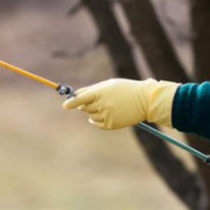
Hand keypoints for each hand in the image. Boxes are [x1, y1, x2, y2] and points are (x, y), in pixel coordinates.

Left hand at [62, 78, 178, 129]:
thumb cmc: (125, 89)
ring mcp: (107, 115)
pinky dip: (96, 121)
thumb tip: (76, 96)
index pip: (81, 98)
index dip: (71, 102)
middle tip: (95, 101)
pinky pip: (97, 124)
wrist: (145, 100)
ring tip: (106, 106)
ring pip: (90, 115)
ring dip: (93, 112)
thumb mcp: (109, 85)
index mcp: (101, 92)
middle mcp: (103, 104)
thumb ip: (92, 90)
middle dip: (85, 104)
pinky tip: (102, 115)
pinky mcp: (112, 124)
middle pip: (84, 107)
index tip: (64, 105)